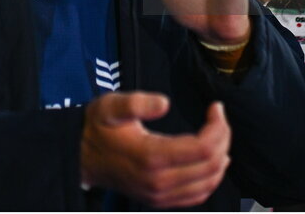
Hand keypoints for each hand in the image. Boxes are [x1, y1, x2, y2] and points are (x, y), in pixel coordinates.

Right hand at [80, 92, 230, 208]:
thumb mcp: (110, 106)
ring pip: (208, 183)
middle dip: (223, 137)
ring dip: (221, 157)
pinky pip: (197, 196)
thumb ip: (136, 102)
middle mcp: (158, 182)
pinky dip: (212, 178)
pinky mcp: (160, 200)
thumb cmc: (98, 128)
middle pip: (211, 165)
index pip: (203, 148)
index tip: (216, 107)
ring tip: (219, 134)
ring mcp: (159, 195)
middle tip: (218, 116)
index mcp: (151, 157)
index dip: (218, 126)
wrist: (82, 157)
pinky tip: (215, 162)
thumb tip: (164, 103)